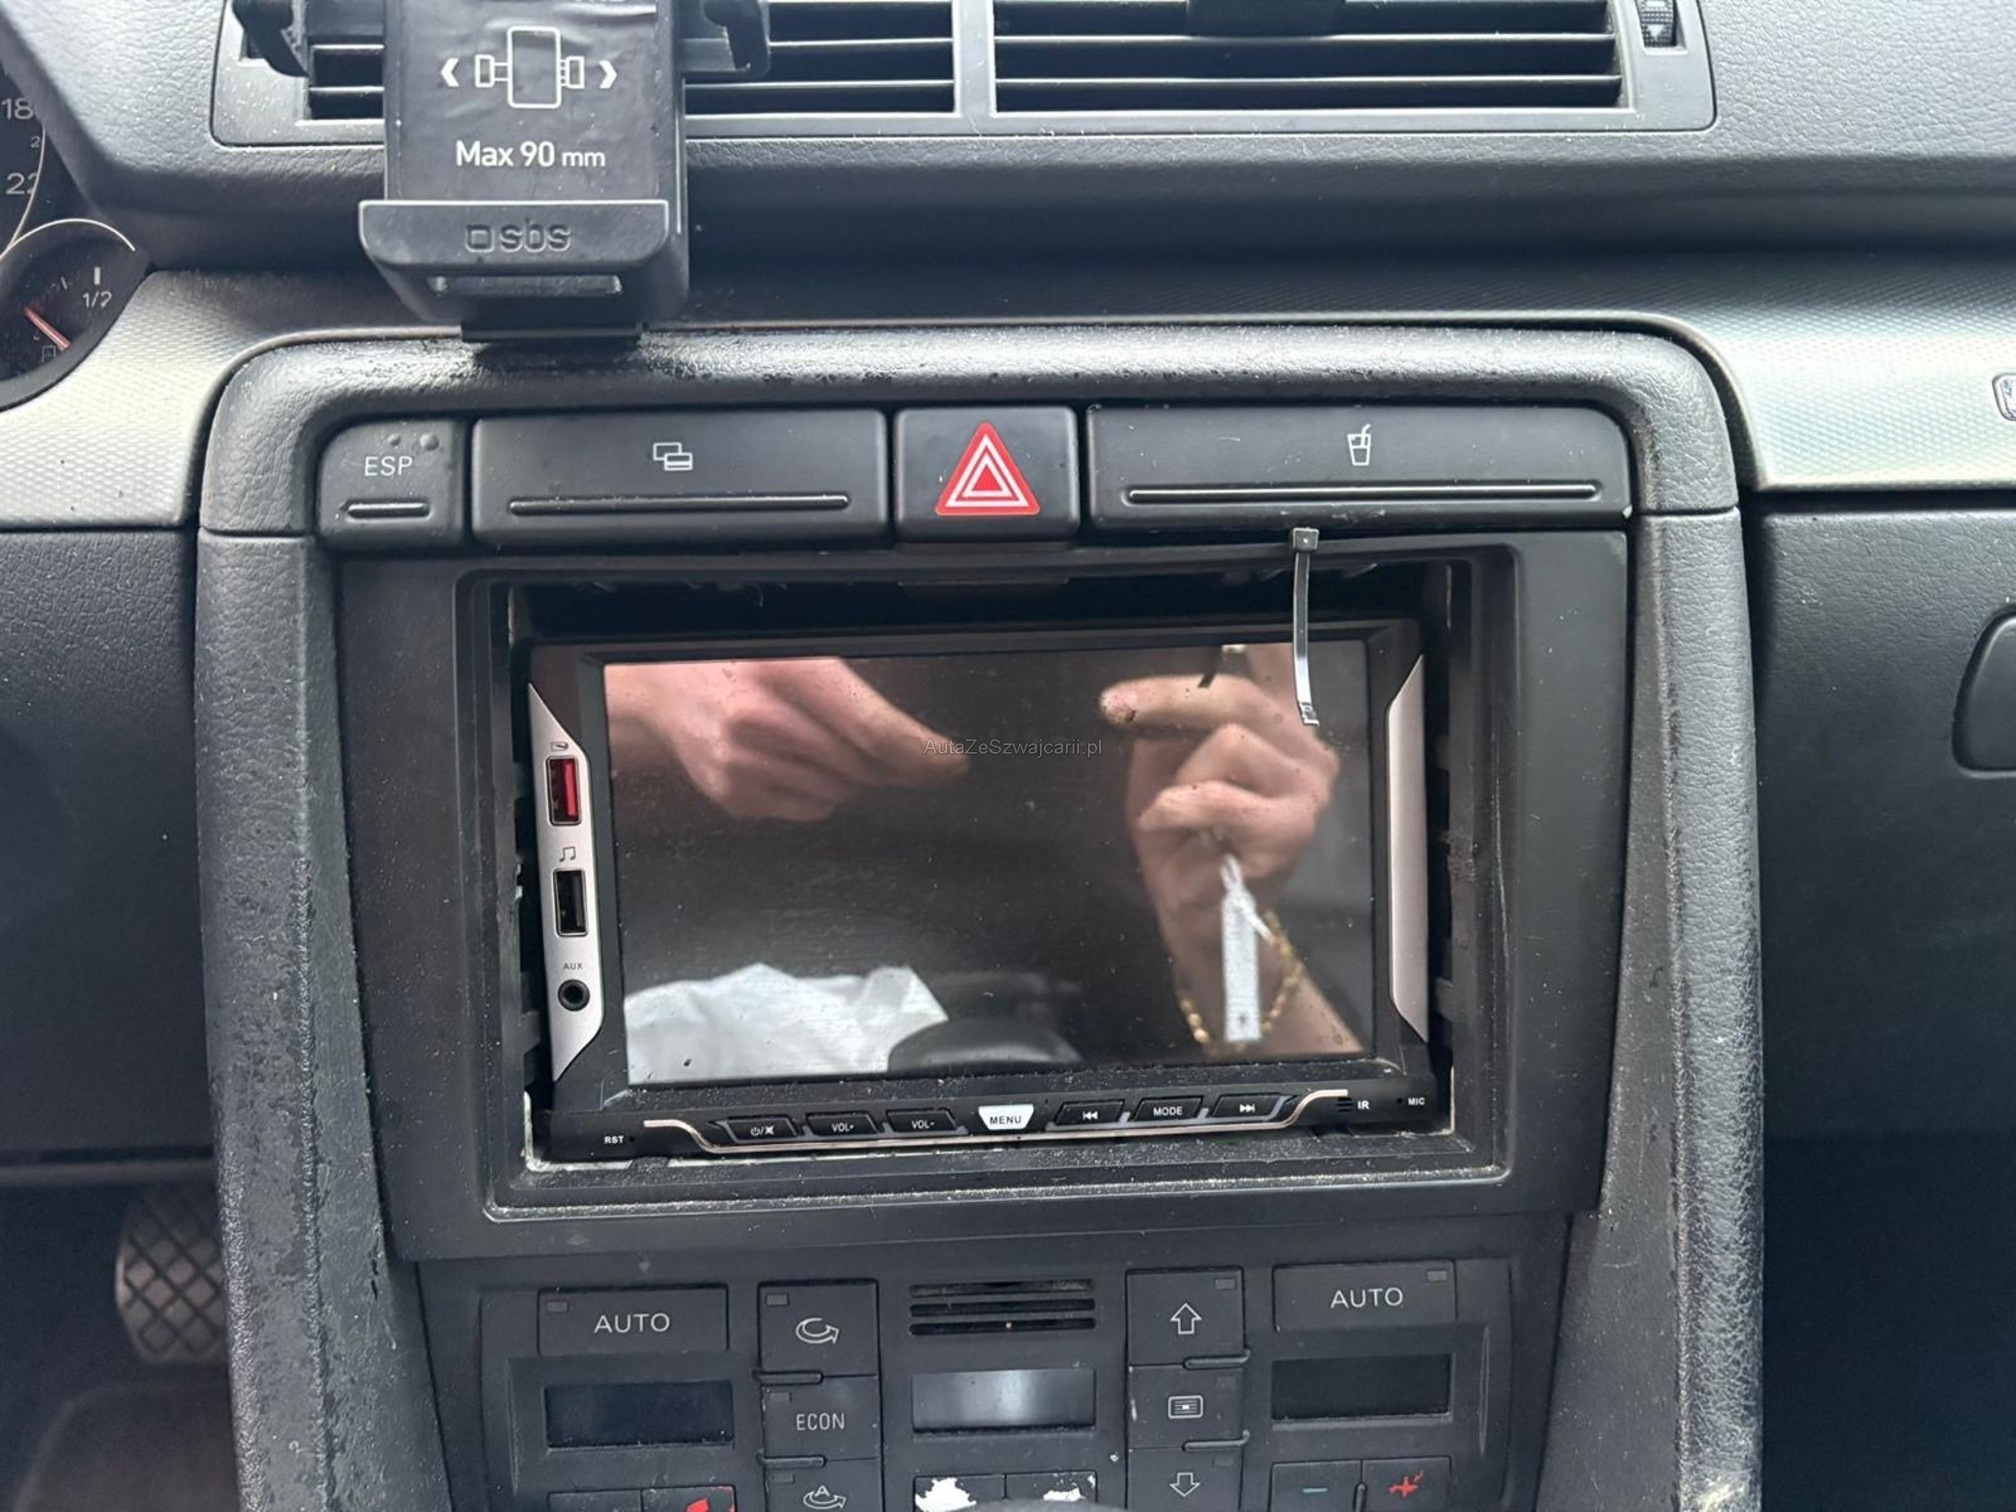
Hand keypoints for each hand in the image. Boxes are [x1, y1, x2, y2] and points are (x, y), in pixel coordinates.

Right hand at [607, 657, 967, 820]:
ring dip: (852, 776)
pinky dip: (818, 790)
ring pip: (840, 792)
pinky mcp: (733, 797)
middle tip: (917, 759)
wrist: (660, 688)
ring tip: (824, 743)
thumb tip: (916, 728)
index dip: (922, 753)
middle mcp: (761, 719)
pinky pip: (809, 809)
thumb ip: (849, 682)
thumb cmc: (737, 659)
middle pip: (862, 766)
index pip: (873, 729)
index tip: (951, 763)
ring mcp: (743, 764)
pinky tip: (795, 761)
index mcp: (788, 670)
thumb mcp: (794, 648)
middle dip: (897, 765)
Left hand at [1101, 646, 1342, 1039]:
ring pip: (1229, 740)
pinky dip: (1179, 805)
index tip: (1229, 619)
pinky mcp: (1292, 829)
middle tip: (1114, 706)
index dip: (1255, 635)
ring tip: (1170, 810)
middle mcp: (1305, 749)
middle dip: (1169, 695)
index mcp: (1277, 727)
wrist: (1201, 917)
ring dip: (1179, 775)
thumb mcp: (1162, 770)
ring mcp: (1307, 789)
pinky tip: (1167, 822)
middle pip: (1237, 694)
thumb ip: (1167, 726)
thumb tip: (1150, 691)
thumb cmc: (1183, 842)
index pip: (1277, 662)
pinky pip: (1220, 795)